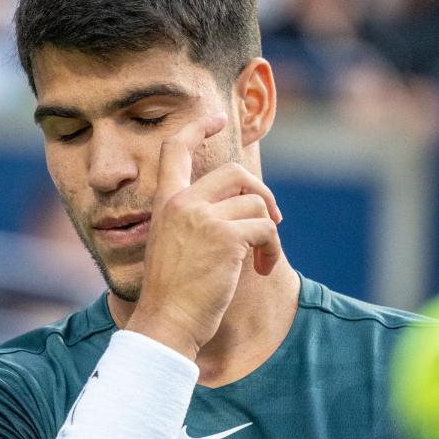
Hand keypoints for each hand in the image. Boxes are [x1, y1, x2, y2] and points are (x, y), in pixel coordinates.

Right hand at [126, 115, 283, 359]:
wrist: (167, 321)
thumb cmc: (172, 294)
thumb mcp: (173, 246)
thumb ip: (196, 221)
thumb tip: (241, 208)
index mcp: (165, 202)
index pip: (176, 149)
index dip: (198, 127)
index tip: (218, 117)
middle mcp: (183, 202)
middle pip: (236, 172)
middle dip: (262, 194)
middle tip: (273, 220)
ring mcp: (204, 217)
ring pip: (257, 206)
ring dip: (269, 234)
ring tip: (261, 260)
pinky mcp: (227, 236)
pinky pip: (266, 229)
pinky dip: (273, 250)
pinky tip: (262, 269)